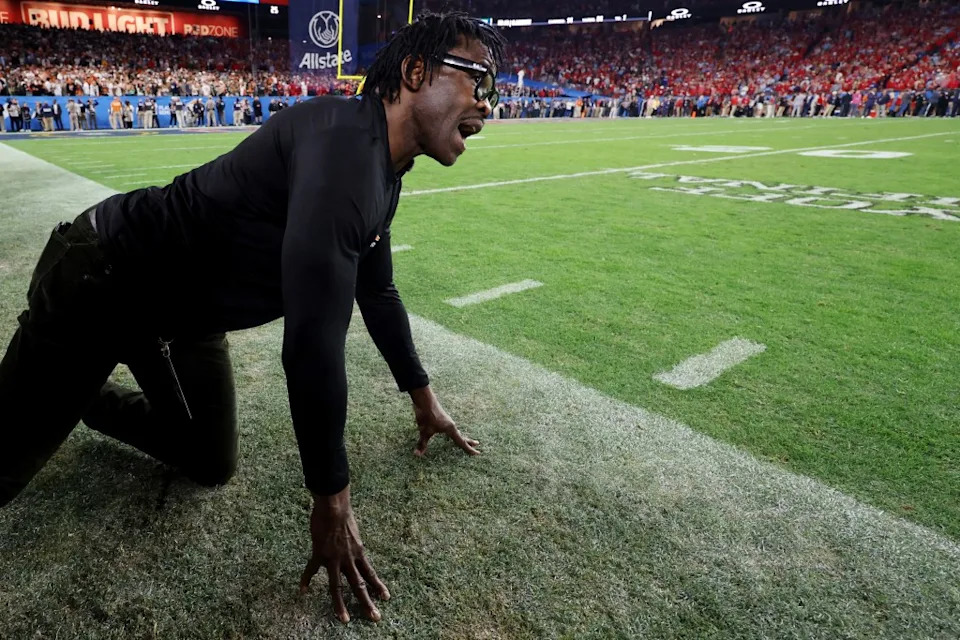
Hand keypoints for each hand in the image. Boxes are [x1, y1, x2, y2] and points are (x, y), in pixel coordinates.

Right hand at [299, 485, 389, 622]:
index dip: (378, 586)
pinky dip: (306, 579)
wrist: (333, 507)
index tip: (386, 598)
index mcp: (359, 553)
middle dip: (367, 603)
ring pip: (337, 587)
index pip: (371, 574)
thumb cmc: (344, 515)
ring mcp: (334, 559)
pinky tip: (303, 589)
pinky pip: (311, 570)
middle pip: (359, 585)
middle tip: (375, 618)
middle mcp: (349, 559)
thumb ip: (353, 546)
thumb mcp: (354, 533)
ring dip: (340, 604)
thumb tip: (354, 550)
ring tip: (344, 619)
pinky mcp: (319, 554)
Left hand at [410, 386, 479, 456]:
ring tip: (465, 440)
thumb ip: (422, 443)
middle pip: (462, 436)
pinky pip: (451, 428)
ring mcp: (447, 421)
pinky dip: (454, 432)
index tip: (477, 453)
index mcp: (450, 429)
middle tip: (477, 444)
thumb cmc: (426, 415)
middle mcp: (451, 425)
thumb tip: (417, 454)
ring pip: (456, 431)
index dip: (469, 449)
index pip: (461, 442)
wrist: (425, 400)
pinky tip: (450, 432)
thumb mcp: (424, 431)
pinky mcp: (443, 418)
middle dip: (468, 441)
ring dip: (461, 436)